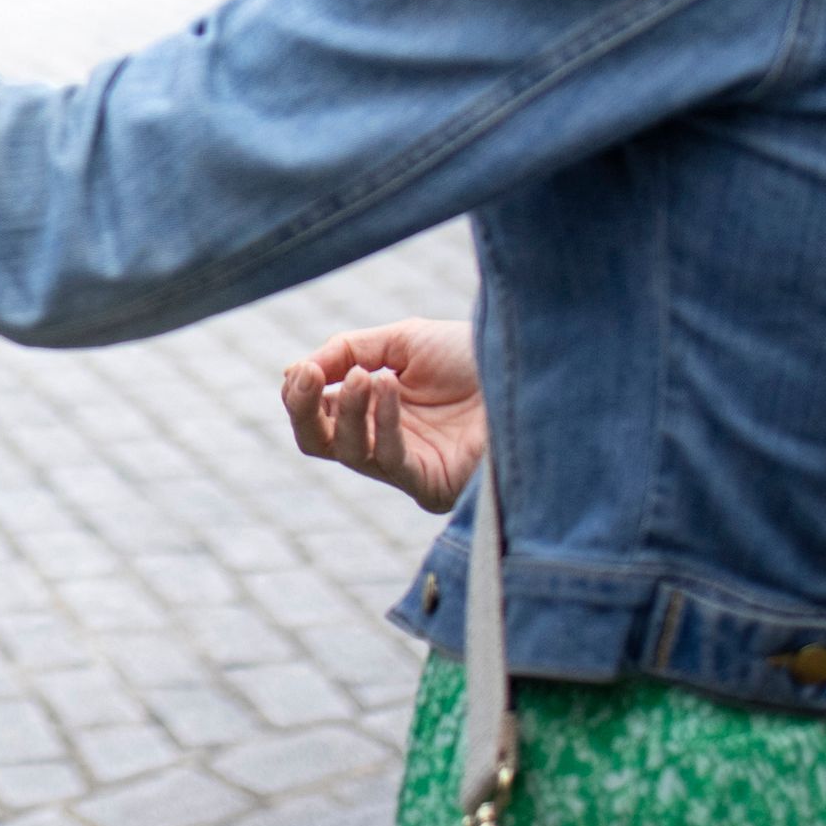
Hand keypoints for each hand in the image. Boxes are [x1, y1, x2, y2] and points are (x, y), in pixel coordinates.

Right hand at [279, 318, 486, 514]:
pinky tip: (388, 386)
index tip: (302, 369)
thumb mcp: (403, 341)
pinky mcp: (431, 484)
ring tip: (363, 375)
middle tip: (306, 378)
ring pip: (348, 453)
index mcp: (373, 409)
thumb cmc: (474, 357)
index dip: (301, 394)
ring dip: (348, 409)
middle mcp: (384, 441)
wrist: (529, 369)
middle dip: (304, 410)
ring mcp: (407, 466)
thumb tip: (296, 371)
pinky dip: (382, 421)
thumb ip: (348, 351)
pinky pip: (390, 459)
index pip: (319, 414)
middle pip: (319, 441)